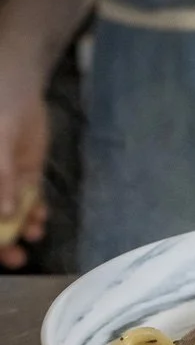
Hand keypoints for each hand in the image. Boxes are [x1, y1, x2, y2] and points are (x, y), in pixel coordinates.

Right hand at [0, 79, 47, 269]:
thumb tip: (4, 214)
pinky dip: (36, 212)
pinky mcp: (24, 176)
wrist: (19, 85)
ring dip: (21, 229)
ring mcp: (4, 183)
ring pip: (10, 216)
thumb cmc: (0, 110)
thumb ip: (0, 177)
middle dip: (2, 242)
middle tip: (16, 258)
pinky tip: (41, 218)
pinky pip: (29, 201)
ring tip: (35, 233)